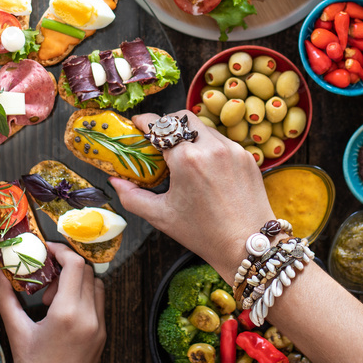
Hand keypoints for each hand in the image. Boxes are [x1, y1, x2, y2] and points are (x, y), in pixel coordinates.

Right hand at [0, 243, 104, 362]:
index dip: (61, 251)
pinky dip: (84, 295)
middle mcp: (89, 316)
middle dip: (65, 267)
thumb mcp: (16, 332)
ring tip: (52, 298)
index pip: (75, 265)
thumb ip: (5, 298)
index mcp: (68, 314)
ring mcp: (99, 325)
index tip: (46, 249)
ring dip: (76, 281)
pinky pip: (98, 302)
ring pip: (96, 285)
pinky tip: (63, 310)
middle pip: (87, 272)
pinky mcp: (103, 333)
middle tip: (44, 278)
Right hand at [110, 111, 273, 280]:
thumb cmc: (203, 234)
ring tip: (181, 157)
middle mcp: (211, 147)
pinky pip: (222, 141)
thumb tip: (115, 181)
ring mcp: (232, 149)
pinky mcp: (246, 156)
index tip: (136, 124)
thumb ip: (132, 196)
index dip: (143, 121)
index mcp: (186, 159)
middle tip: (157, 140)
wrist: (247, 245)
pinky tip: (204, 168)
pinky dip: (208, 147)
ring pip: (203, 127)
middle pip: (182, 117)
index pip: (159, 125)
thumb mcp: (161, 216)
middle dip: (167, 123)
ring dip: (189, 135)